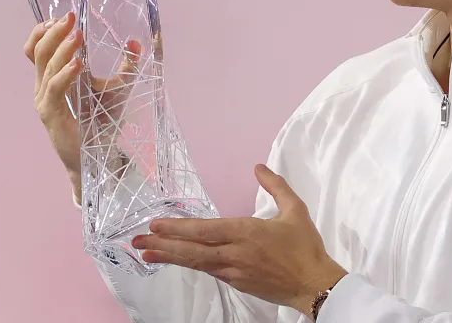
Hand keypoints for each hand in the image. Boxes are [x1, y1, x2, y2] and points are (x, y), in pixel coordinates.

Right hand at [24, 11, 141, 201]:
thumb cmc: (103, 121)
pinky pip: (55, 89)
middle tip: (71, 18)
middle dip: (54, 31)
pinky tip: (79, 65)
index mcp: (54, 76)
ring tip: (77, 36)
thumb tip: (136, 42)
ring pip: (45, 66)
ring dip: (62, 49)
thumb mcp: (117, 89)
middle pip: (39, 51)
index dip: (44, 30)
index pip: (36, 48)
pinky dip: (65, 74)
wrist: (97, 156)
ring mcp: (45, 99)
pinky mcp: (51, 114)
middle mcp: (45, 85)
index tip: (62, 17)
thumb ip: (126, 67)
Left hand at [131, 165, 347, 317]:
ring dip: (169, 257)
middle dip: (162, 245)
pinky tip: (177, 260)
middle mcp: (234, 254)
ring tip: (145, 252)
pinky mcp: (236, 283)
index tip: (156, 224)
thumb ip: (276, 186)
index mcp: (246, 233)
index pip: (204, 230)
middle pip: (191, 250)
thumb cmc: (305, 247)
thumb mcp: (295, 210)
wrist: (314, 285)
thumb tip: (259, 167)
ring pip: (195, 263)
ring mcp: (233, 272)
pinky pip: (207, 270)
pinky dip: (189, 264)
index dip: (178, 228)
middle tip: (137, 241)